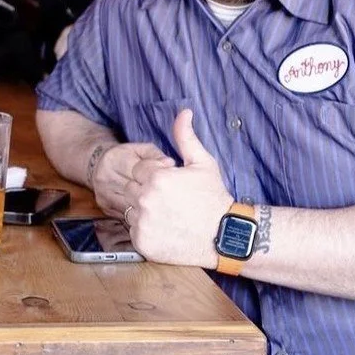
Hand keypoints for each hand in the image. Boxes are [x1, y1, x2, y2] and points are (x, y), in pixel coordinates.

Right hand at [89, 140, 170, 218]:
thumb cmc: (125, 156)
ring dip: (148, 207)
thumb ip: (155, 155)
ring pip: (131, 205)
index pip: (139, 172)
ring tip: (162, 205)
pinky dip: (140, 214)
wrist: (96, 164)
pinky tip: (149, 211)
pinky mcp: (104, 206)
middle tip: (170, 197)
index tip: (169, 181)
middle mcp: (105, 177)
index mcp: (114, 159)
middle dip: (154, 194)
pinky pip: (126, 214)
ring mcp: (103, 194)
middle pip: (136, 191)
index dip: (157, 178)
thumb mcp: (140, 149)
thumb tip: (170, 164)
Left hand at [123, 109, 231, 266]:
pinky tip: (163, 228)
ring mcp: (142, 223)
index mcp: (157, 178)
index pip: (138, 169)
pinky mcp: (142, 242)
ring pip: (129, 209)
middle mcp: (145, 200)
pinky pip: (133, 230)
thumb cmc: (214, 198)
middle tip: (168, 201)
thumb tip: (183, 112)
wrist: (225, 236)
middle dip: (145, 191)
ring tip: (166, 214)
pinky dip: (144, 230)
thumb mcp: (203, 163)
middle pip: (130, 188)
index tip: (168, 185)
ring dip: (142, 210)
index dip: (153, 175)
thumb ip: (185, 137)